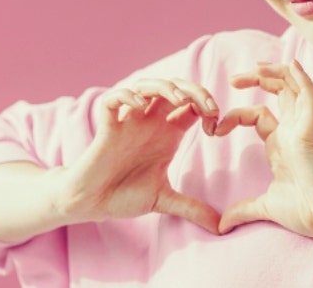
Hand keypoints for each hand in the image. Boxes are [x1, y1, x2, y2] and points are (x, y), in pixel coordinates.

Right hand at [53, 76, 221, 233]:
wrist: (92, 203)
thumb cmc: (124, 195)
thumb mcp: (164, 200)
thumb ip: (192, 208)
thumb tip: (220, 227)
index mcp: (167, 133)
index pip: (192, 105)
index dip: (208, 108)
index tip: (216, 129)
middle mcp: (150, 122)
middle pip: (175, 89)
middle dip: (194, 90)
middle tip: (208, 107)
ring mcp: (128, 121)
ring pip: (147, 86)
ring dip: (165, 87)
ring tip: (178, 100)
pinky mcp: (107, 127)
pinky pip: (112, 99)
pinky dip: (126, 96)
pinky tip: (138, 106)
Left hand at [214, 60, 312, 240]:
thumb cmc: (307, 211)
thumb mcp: (266, 207)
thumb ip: (244, 210)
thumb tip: (222, 224)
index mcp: (282, 144)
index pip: (258, 115)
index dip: (236, 116)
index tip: (215, 130)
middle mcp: (293, 131)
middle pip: (279, 91)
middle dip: (258, 78)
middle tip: (233, 78)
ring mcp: (303, 130)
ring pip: (295, 88)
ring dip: (277, 72)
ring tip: (257, 66)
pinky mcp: (310, 134)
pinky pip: (310, 100)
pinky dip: (303, 82)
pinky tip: (293, 66)